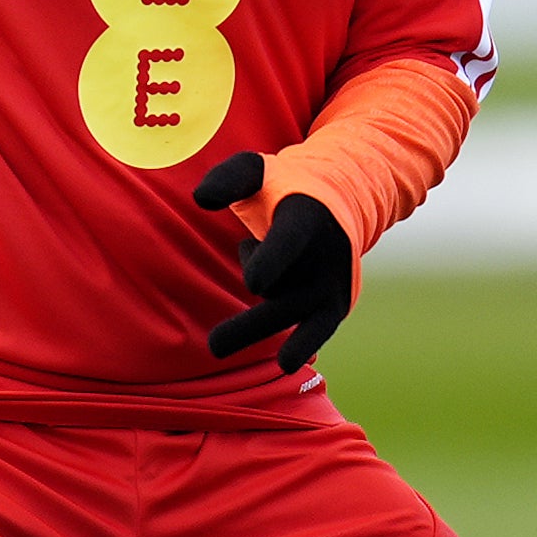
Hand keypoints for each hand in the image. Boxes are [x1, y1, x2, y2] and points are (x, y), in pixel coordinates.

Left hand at [194, 151, 354, 368]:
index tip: (254, 283)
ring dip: (255, 330)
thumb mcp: (254, 169)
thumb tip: (201, 199)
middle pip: (285, 295)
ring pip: (292, 315)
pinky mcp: (335, 305)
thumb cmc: (281, 186)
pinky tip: (284, 366)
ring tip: (216, 348)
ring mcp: (331, 282)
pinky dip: (303, 345)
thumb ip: (228, 179)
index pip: (289, 241)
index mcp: (305, 217)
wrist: (335, 204)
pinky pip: (317, 330)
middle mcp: (325, 253)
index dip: (273, 260)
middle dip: (252, 323)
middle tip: (213, 347)